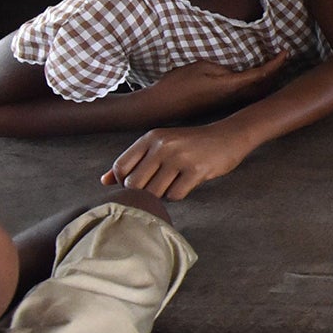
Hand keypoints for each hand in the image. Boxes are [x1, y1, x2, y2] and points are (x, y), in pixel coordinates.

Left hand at [102, 122, 254, 199]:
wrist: (229, 136)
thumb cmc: (191, 143)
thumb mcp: (161, 145)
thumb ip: (133, 161)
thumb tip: (103, 181)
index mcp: (151, 137)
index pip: (120, 168)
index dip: (125, 182)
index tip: (140, 182)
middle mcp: (162, 145)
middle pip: (134, 185)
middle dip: (143, 192)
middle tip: (158, 185)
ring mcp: (179, 158)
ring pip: (154, 193)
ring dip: (162, 194)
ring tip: (174, 182)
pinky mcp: (196, 171)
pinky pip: (175, 196)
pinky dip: (178, 195)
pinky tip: (187, 183)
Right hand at [145, 51, 291, 114]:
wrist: (161, 106)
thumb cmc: (178, 84)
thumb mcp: (202, 67)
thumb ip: (223, 69)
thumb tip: (234, 74)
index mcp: (230, 86)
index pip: (261, 74)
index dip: (276, 63)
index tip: (285, 51)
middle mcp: (232, 98)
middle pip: (263, 88)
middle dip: (276, 74)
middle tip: (283, 58)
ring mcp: (226, 104)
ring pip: (255, 94)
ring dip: (265, 82)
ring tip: (273, 67)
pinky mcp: (219, 106)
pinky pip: (244, 96)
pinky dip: (253, 87)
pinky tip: (253, 80)